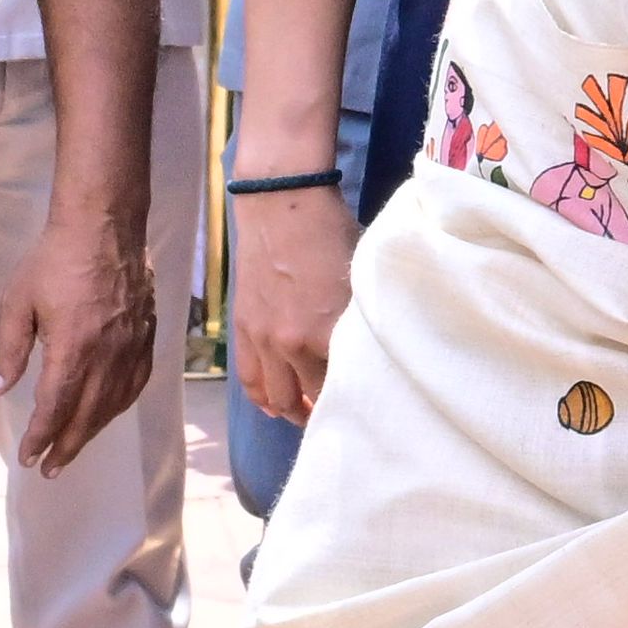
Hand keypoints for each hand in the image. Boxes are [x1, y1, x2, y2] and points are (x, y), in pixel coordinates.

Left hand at [0, 197, 157, 474]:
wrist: (106, 229)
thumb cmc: (56, 261)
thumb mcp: (18, 302)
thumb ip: (10, 348)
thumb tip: (0, 388)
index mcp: (74, 346)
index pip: (57, 405)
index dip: (42, 435)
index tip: (29, 456)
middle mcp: (108, 353)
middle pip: (89, 413)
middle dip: (68, 445)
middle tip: (50, 468)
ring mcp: (133, 346)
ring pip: (115, 402)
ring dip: (94, 430)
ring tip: (74, 447)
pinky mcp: (147, 336)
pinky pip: (137, 381)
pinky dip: (121, 404)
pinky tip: (109, 412)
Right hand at [227, 170, 356, 421]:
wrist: (282, 207)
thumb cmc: (334, 236)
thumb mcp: (363, 281)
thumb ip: (366, 323)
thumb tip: (384, 353)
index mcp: (327, 332)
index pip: (346, 386)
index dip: (362, 401)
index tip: (377, 411)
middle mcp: (290, 344)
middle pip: (310, 398)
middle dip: (328, 412)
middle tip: (350, 420)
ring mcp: (262, 339)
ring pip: (276, 398)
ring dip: (294, 411)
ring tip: (314, 418)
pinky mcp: (243, 330)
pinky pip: (249, 380)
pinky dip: (262, 398)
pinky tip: (277, 408)